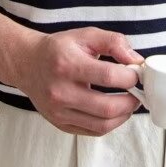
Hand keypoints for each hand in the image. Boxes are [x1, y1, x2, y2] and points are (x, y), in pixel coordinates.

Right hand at [12, 26, 143, 135]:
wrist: (28, 64)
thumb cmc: (59, 49)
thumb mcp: (86, 35)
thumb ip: (114, 42)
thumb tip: (136, 61)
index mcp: (68, 64)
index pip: (109, 76)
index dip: (131, 77)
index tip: (137, 74)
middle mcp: (61, 91)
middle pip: (107, 107)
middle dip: (131, 101)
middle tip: (138, 93)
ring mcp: (59, 111)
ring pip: (102, 124)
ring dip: (123, 115)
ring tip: (128, 103)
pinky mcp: (60, 123)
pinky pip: (93, 131)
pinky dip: (110, 123)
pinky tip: (114, 111)